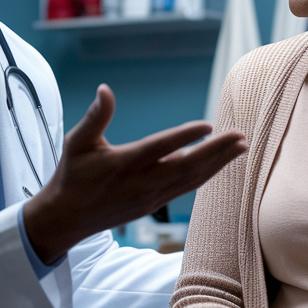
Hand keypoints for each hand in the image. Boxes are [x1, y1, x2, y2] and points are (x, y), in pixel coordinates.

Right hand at [22, 84, 245, 263]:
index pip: (160, 148)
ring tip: (241, 148)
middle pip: (186, 167)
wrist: (66, 218)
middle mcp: (141, 183)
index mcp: (123, 164)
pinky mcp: (153, 205)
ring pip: (191, 180)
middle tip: (241, 137)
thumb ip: (95, 117)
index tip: (209, 126)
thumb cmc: (71, 175)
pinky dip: (205, 175)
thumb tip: (104, 89)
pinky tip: (219, 164)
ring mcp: (150, 197)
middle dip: (217, 152)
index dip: (185, 137)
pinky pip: (185, 188)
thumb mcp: (77, 142)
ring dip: (218, 164)